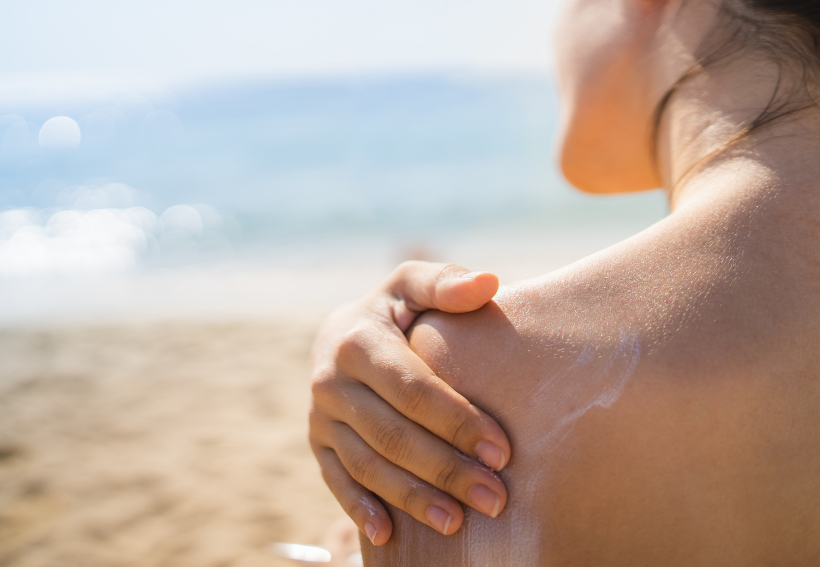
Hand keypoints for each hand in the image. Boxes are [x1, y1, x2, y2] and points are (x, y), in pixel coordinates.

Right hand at [309, 261, 510, 545]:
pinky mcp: (317, 444)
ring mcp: (319, 417)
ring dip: (412, 498)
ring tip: (458, 523)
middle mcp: (330, 381)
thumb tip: (489, 283)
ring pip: (367, 465)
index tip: (502, 451)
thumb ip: (447, 283)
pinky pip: (336, 481)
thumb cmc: (396, 310)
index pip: (413, 390)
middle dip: (445, 469)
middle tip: (494, 498)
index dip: (457, 421)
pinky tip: (389, 536)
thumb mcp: (414, 286)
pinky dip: (359, 509)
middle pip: (392, 435)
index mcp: (357, 341)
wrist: (341, 333)